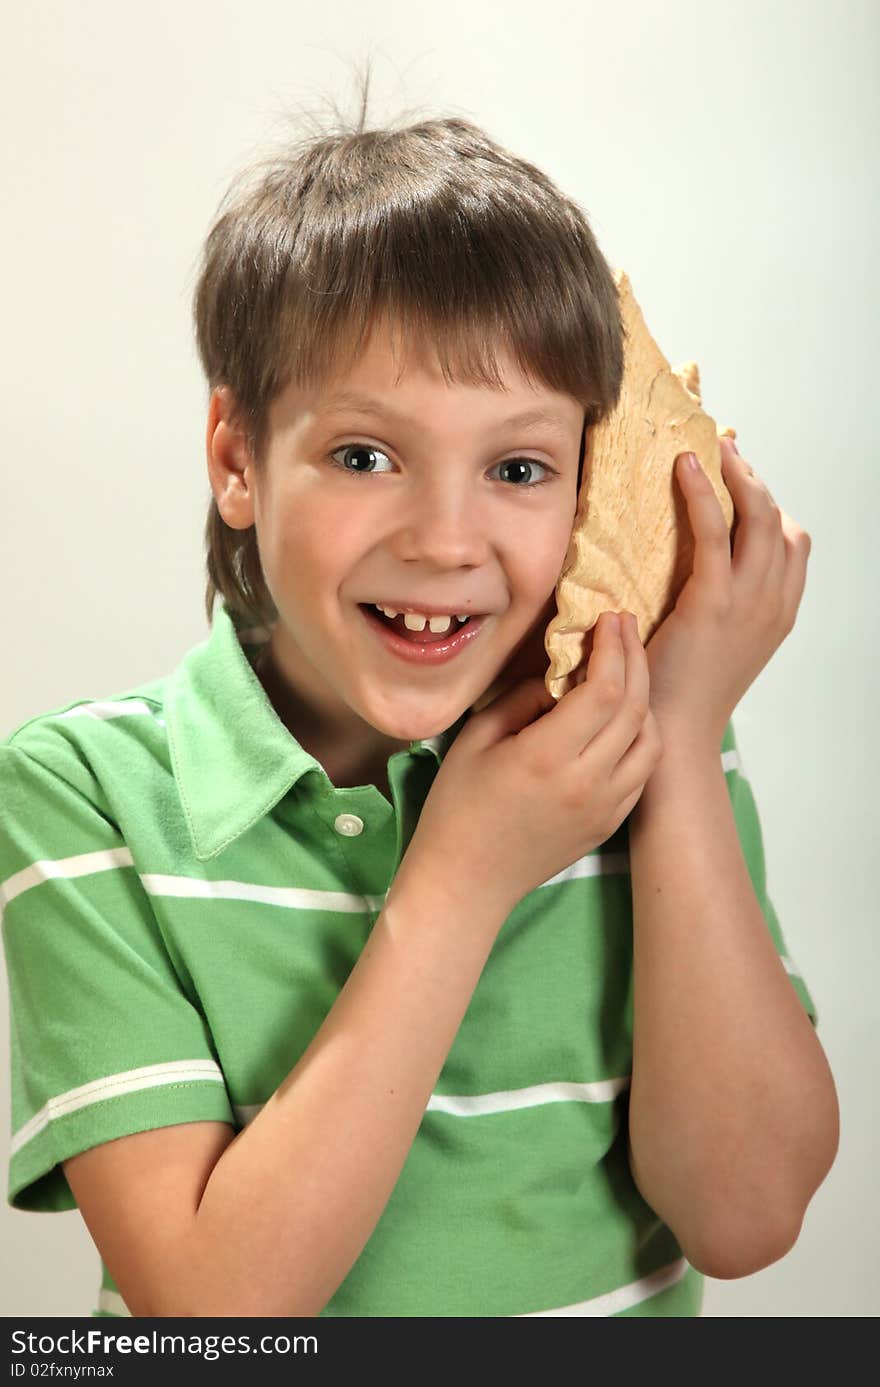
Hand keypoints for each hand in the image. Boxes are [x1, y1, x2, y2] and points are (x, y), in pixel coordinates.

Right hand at [405, 611, 661, 915]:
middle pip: (635, 707)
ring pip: (651, 740)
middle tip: (625, 628)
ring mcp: (605, 807)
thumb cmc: (458, 807)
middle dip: (635, 659)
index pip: (604, 689)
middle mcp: (587, 782)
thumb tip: (560, 675)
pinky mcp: (610, 824)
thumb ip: (523, 698)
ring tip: (626, 672)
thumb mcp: (476, 738)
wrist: (467, 882)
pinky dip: (641, 736)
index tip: (609, 618)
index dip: (613, 647)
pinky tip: (623, 718)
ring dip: (645, 698)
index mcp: (547, 757)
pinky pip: (643, 770)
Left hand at [643, 436, 811, 751]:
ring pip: (759, 516)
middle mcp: (774, 602)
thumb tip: (696, 568)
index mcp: (779, 612)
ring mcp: (750, 602)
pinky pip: (715, 532)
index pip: (793, 541)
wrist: (676, 737)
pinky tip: (684, 468)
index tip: (741, 477)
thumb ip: (721, 606)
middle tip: (724, 450)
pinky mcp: (713, 602)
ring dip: (736, 474)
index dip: (770, 503)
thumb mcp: (717, 644)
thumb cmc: (683, 693)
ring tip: (709, 449)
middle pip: (779, 520)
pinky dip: (703, 492)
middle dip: (753, 478)